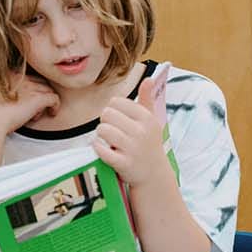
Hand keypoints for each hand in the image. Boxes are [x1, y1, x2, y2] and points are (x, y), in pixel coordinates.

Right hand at [0, 71, 58, 135]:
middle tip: (33, 107)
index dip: (31, 87)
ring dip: (44, 102)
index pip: (28, 75)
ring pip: (47, 90)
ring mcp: (30, 87)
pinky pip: (54, 99)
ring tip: (36, 113)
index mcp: (8, 73)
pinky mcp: (38, 98)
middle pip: (39, 82)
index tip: (27, 98)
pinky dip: (55, 106)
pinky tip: (51, 112)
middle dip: (39, 94)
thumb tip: (14, 96)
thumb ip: (5, 90)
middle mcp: (21, 77)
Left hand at [93, 72, 171, 188]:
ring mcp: (132, 148)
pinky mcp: (123, 163)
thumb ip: (147, 98)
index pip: (116, 102)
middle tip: (113, 131)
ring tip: (109, 141)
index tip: (118, 120)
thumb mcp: (152, 120)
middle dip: (106, 122)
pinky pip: (101, 150)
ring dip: (101, 136)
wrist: (154, 174)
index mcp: (146, 118)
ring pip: (102, 130)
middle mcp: (141, 131)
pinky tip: (103, 150)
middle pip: (107, 114)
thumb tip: (148, 78)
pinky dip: (98, 149)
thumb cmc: (149, 143)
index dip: (112, 110)